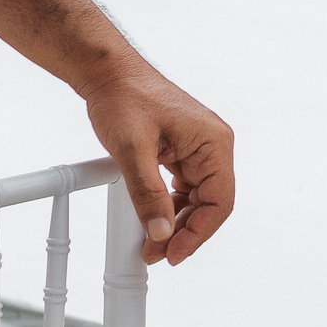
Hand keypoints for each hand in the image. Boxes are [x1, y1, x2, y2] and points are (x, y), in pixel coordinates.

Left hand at [83, 62, 236, 264]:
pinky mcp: (180, 153)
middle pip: (209, 205)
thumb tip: (160, 232)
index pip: (220, 201)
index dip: (199, 233)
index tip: (174, 254)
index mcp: (214, 142)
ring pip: (194, 200)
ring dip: (174, 223)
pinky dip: (166, 207)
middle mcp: (211, 147)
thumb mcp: (133, 150)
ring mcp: (196, 150)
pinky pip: (180, 189)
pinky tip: (149, 219)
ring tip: (149, 242)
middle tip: (156, 253)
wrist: (107, 73)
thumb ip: (148, 193)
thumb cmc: (125, 96)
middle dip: (183, 232)